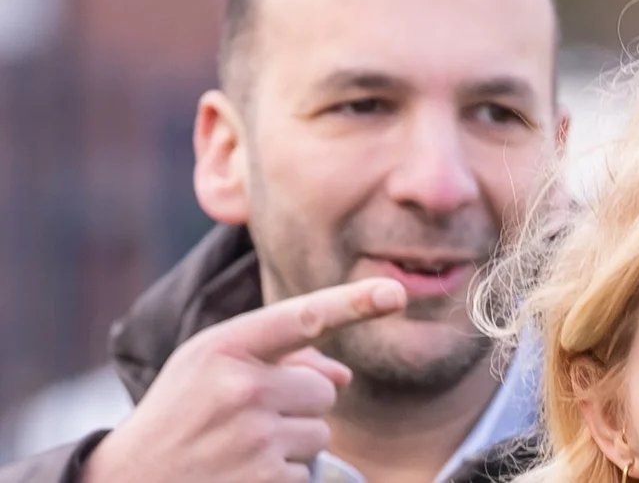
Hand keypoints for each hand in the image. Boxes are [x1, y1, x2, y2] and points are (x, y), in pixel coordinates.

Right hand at [82, 278, 405, 482]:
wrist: (125, 482)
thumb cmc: (179, 414)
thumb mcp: (211, 368)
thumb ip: (278, 358)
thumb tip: (345, 375)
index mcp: (223, 348)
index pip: (303, 319)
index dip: (354, 304)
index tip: (394, 293)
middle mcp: (240, 388)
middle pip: (324, 389)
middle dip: (301, 405)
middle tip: (248, 419)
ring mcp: (253, 439)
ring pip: (320, 432)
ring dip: (293, 443)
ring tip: (239, 448)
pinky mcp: (264, 481)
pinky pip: (307, 472)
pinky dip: (283, 476)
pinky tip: (241, 474)